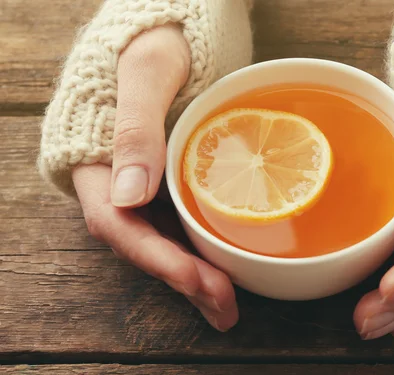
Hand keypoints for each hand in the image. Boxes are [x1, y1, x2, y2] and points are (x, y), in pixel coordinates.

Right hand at [73, 24, 237, 331]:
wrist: (180, 17)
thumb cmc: (160, 32)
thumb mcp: (148, 69)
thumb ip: (135, 126)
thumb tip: (127, 195)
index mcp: (97, 155)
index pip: (117, 223)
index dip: (155, 258)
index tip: (196, 280)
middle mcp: (117, 175)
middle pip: (142, 241)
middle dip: (182, 279)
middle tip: (225, 308)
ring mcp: (144, 177)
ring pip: (162, 236)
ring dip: (194, 273)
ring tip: (228, 304)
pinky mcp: (170, 172)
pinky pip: (181, 217)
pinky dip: (203, 245)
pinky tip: (228, 264)